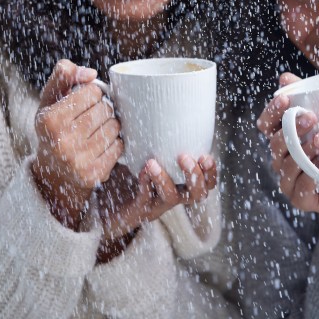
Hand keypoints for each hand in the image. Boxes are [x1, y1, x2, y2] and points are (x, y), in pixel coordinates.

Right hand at [31, 59, 122, 229]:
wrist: (52, 173)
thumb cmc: (53, 128)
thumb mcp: (49, 99)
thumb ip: (64, 75)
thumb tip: (91, 74)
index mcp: (49, 120)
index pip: (92, 91)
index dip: (92, 93)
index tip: (84, 101)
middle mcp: (62, 142)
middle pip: (105, 108)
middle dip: (103, 108)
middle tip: (92, 116)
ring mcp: (79, 161)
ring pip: (115, 127)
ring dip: (111, 124)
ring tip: (96, 130)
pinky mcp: (94, 175)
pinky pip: (119, 146)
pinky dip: (114, 142)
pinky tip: (100, 145)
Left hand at [94, 153, 218, 248]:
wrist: (107, 208)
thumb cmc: (129, 177)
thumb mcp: (147, 157)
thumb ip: (156, 141)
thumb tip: (160, 109)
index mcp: (180, 185)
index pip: (206, 184)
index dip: (211, 173)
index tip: (206, 156)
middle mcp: (172, 197)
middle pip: (197, 194)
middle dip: (196, 176)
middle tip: (185, 157)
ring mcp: (156, 204)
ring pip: (171, 197)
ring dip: (165, 179)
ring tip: (152, 163)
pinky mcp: (138, 209)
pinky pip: (145, 198)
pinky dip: (145, 183)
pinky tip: (141, 169)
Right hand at [257, 74, 318, 247]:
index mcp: (288, 136)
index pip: (268, 122)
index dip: (273, 110)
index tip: (287, 98)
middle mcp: (284, 157)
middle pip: (275, 142)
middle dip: (291, 128)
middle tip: (311, 117)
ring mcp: (290, 179)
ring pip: (286, 165)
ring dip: (303, 151)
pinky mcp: (301, 198)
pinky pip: (300, 188)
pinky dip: (311, 176)